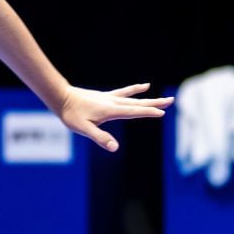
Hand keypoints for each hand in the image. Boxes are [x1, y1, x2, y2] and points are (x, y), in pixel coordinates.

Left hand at [59, 83, 173, 152]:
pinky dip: (135, 90)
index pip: (134, 112)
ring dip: (149, 99)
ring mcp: (110, 98)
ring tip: (163, 98)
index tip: (162, 113)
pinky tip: (145, 86)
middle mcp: (113, 103)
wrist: (62, 98)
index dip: (148, 112)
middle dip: (155, 104)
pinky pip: (125, 92)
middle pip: (138, 104)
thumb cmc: (72, 115)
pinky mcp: (106, 97)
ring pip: (134, 99)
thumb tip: (115, 148)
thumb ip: (100, 138)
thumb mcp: (84, 129)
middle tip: (171, 101)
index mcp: (111, 111)